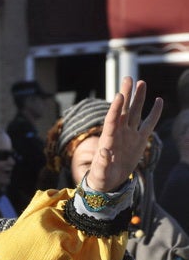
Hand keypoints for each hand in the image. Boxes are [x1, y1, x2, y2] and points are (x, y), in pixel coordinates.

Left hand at [86, 77, 162, 192]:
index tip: (119, 94)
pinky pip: (148, 123)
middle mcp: (119, 133)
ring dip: (138, 98)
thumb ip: (101, 162)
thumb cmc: (101, 177)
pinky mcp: (140, 139)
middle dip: (126, 94)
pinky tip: (159, 100)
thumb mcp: (100, 172)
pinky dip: (154, 113)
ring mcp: (130, 134)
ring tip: (141, 82)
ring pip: (135, 112)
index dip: (115, 107)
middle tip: (128, 78)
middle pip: (123, 110)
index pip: (112, 119)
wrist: (109, 181)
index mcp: (108, 138)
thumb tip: (103, 151)